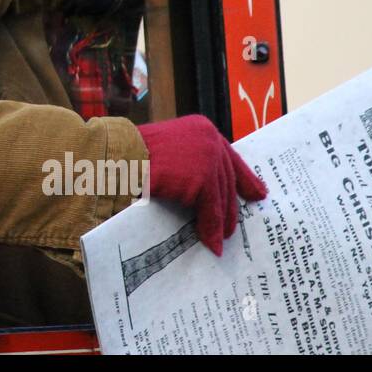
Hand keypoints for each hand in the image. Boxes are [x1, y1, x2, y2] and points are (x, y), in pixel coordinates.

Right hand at [137, 114, 267, 255]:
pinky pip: (212, 210)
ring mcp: (207, 157)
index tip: (257, 194)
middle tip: (233, 227)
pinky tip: (211, 242)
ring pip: (222, 197)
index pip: (229, 156)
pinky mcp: (202, 178)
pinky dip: (211, 229)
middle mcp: (209, 138)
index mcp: (200, 128)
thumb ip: (188, 163)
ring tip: (220, 241)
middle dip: (231, 207)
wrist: (115, 158)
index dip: (244, 178)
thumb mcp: (166, 153)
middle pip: (228, 179)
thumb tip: (204, 191)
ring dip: (221, 223)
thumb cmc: (130, 156)